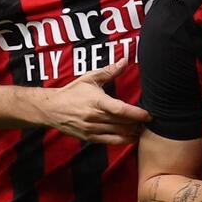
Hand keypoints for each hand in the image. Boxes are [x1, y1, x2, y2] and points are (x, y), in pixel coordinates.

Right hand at [31, 61, 150, 143]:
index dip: (136, 114)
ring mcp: (92, 129)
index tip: (148, 115)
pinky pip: (111, 142)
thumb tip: (124, 60)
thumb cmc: (72, 92)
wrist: (51, 109)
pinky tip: (132, 137)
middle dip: (138, 123)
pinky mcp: (90, 138)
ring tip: (142, 128)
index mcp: (97, 101)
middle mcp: (95, 117)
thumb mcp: (89, 78)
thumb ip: (109, 71)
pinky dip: (124, 140)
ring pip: (119, 134)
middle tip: (150, 121)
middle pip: (123, 123)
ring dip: (133, 132)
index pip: (120, 109)